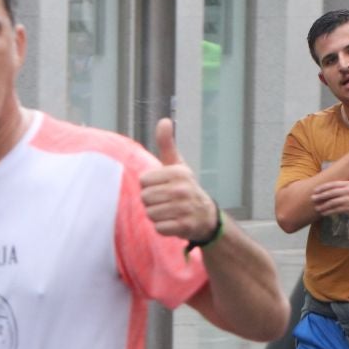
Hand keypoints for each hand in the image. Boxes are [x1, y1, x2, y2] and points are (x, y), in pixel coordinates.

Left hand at [139, 120, 219, 243]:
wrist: (205, 216)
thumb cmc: (184, 187)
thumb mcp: (177, 165)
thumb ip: (167, 144)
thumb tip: (164, 120)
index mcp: (179, 172)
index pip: (144, 180)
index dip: (148, 185)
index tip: (160, 186)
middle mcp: (183, 189)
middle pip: (145, 197)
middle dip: (151, 201)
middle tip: (164, 201)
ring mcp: (185, 208)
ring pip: (150, 213)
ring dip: (156, 215)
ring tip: (168, 211)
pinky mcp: (184, 226)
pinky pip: (158, 228)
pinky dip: (162, 227)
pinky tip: (171, 222)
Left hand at [310, 180, 348, 221]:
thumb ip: (342, 189)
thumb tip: (328, 191)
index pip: (333, 184)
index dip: (322, 187)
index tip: (315, 190)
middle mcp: (348, 190)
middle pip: (330, 193)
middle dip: (320, 196)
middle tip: (312, 199)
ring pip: (331, 202)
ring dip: (323, 206)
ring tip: (317, 208)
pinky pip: (335, 210)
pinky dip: (328, 212)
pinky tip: (323, 213)